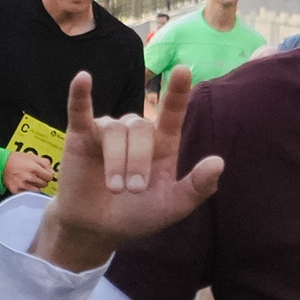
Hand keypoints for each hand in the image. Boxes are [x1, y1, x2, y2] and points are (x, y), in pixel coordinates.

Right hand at [3, 149, 53, 195]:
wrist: (1, 164)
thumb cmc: (16, 160)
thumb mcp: (32, 156)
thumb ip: (45, 163)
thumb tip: (53, 172)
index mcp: (34, 168)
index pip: (50, 176)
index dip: (48, 175)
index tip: (45, 174)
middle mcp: (28, 177)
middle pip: (45, 184)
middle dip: (42, 180)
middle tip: (36, 176)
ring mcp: (22, 185)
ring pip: (38, 191)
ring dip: (36, 187)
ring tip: (30, 181)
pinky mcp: (17, 191)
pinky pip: (29, 195)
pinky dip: (29, 191)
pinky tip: (26, 185)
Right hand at [35, 67, 221, 271]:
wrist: (97, 229)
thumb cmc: (137, 215)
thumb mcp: (172, 207)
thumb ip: (197, 188)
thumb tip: (219, 162)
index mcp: (162, 143)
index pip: (173, 112)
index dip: (178, 91)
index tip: (184, 70)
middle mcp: (136, 132)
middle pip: (141, 128)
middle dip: (138, 161)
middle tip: (134, 190)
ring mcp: (108, 131)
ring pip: (115, 130)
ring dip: (117, 161)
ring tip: (114, 188)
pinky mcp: (81, 135)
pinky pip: (80, 110)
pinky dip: (80, 94)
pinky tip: (83, 78)